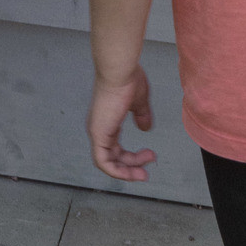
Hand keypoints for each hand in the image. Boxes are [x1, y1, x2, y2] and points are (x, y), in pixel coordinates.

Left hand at [87, 65, 154, 182]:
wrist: (119, 71)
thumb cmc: (127, 79)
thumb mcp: (139, 101)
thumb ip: (141, 114)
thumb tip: (145, 127)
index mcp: (107, 120)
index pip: (116, 148)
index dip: (131, 158)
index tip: (148, 157)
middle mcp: (100, 128)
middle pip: (113, 157)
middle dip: (132, 166)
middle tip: (148, 168)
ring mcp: (97, 131)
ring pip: (108, 162)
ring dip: (126, 171)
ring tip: (143, 174)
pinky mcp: (98, 133)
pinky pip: (103, 161)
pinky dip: (116, 171)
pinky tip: (131, 173)